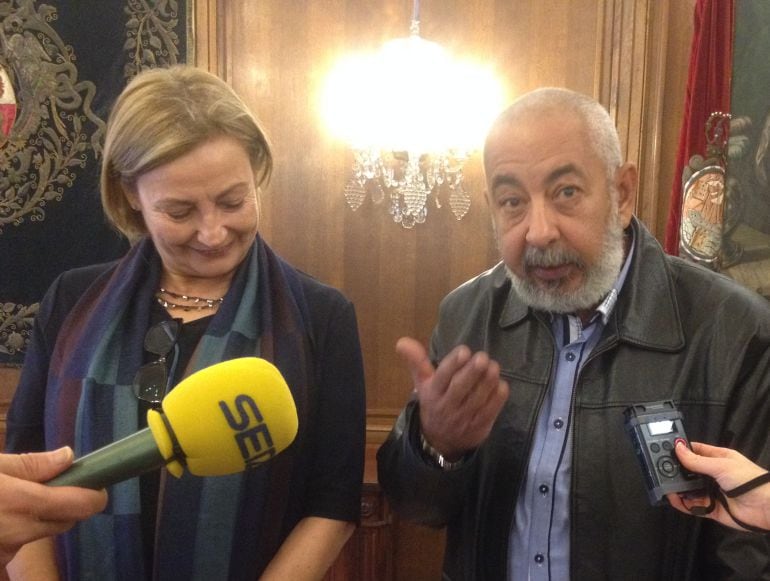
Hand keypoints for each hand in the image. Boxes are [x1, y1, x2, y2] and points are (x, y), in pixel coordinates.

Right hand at [0, 447, 107, 566]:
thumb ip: (30, 465)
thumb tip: (68, 456)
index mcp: (23, 503)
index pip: (83, 506)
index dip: (95, 495)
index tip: (95, 482)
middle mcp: (19, 533)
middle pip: (65, 521)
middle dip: (62, 504)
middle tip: (42, 487)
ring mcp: (6, 553)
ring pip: (39, 534)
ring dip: (35, 520)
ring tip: (9, 501)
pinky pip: (16, 546)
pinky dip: (14, 533)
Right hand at [396, 337, 508, 460]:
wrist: (440, 440)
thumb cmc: (434, 402)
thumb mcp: (422, 383)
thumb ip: (416, 361)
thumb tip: (402, 341)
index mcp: (433, 392)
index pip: (442, 377)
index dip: (453, 364)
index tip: (464, 351)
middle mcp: (447, 405)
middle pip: (460, 388)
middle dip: (472, 372)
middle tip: (483, 357)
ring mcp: (464, 418)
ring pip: (477, 399)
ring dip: (487, 382)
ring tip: (494, 367)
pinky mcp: (479, 427)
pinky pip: (490, 412)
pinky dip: (497, 398)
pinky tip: (501, 385)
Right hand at [666, 442, 769, 531]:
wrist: (766, 507)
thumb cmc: (748, 480)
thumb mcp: (720, 465)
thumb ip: (696, 460)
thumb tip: (677, 447)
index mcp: (718, 458)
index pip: (696, 451)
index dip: (681, 450)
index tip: (664, 450)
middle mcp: (713, 475)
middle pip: (690, 472)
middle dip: (676, 472)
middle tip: (660, 471)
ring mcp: (712, 492)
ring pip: (690, 490)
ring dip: (679, 489)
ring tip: (667, 488)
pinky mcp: (712, 508)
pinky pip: (694, 506)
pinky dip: (684, 504)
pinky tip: (676, 500)